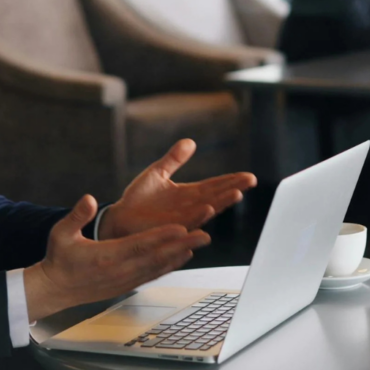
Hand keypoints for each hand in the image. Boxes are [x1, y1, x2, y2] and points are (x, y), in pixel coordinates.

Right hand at [23, 195, 210, 321]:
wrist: (55, 289)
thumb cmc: (58, 259)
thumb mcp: (61, 234)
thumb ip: (77, 216)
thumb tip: (90, 199)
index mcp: (106, 256)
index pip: (139, 244)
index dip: (162, 236)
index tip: (181, 227)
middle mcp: (120, 270)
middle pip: (157, 256)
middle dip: (183, 245)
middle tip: (205, 234)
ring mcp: (126, 280)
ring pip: (159, 266)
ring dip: (182, 254)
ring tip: (201, 241)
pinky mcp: (127, 285)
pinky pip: (153, 274)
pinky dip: (170, 265)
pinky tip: (183, 256)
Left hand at [100, 139, 256, 239]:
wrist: (119, 218)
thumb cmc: (138, 199)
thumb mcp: (157, 172)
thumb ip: (174, 159)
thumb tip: (190, 141)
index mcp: (189, 194)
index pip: (215, 185)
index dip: (232, 180)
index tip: (249, 176)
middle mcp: (190, 207)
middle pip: (217, 196)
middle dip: (234, 188)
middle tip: (250, 181)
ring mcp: (182, 219)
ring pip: (207, 210)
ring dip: (222, 203)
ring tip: (236, 194)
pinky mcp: (171, 228)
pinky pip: (188, 222)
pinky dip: (199, 216)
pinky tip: (208, 208)